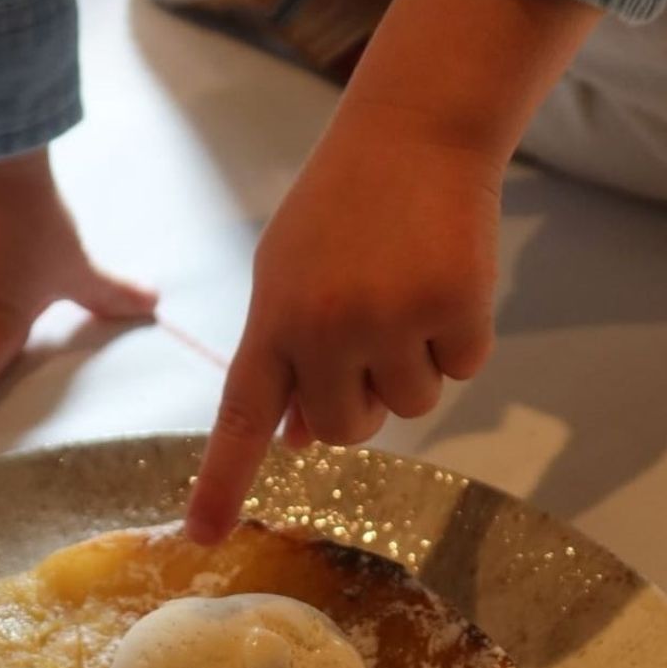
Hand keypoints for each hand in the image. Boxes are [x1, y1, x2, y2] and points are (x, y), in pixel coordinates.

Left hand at [185, 102, 500, 542]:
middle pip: (349, 430)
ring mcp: (391, 320)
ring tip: (407, 292)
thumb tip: (301, 440)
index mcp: (273, 320)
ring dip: (417, 366)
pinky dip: (461, 337)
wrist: (414, 129)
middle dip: (365, 399)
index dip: (222, 481)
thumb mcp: (293, 277)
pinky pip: (462, 370)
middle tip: (373, 329)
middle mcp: (326, 328)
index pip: (242, 418)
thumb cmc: (344, 209)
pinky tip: (446, 277)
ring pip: (411, 407)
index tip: (204, 538)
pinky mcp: (454, 307)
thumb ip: (289, 358)